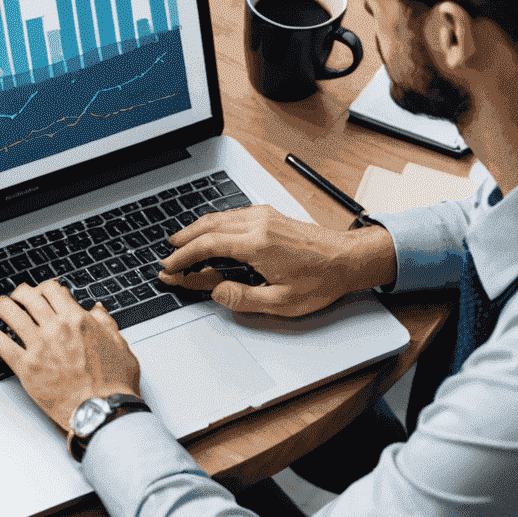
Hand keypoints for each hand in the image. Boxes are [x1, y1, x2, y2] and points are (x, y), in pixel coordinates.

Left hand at [0, 281, 141, 430]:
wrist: (104, 412)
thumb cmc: (114, 384)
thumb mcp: (120, 347)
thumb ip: (107, 324)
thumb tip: (97, 310)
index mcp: (78, 320)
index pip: (52, 289)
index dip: (44, 289)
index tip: (42, 293)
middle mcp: (56, 328)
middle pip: (28, 296)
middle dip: (21, 293)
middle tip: (18, 297)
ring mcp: (39, 346)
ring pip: (10, 313)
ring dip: (3, 307)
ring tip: (1, 308)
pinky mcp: (26, 367)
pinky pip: (1, 343)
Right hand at [158, 206, 397, 316]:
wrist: (349, 258)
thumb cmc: (322, 280)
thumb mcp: (284, 302)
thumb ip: (244, 299)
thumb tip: (217, 292)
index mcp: (257, 244)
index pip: (207, 245)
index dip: (183, 257)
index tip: (170, 267)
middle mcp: (257, 223)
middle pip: (207, 227)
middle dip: (183, 242)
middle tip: (169, 257)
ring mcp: (262, 215)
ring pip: (217, 217)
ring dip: (195, 231)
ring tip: (181, 244)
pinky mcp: (268, 214)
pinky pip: (230, 215)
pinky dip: (212, 225)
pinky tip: (209, 234)